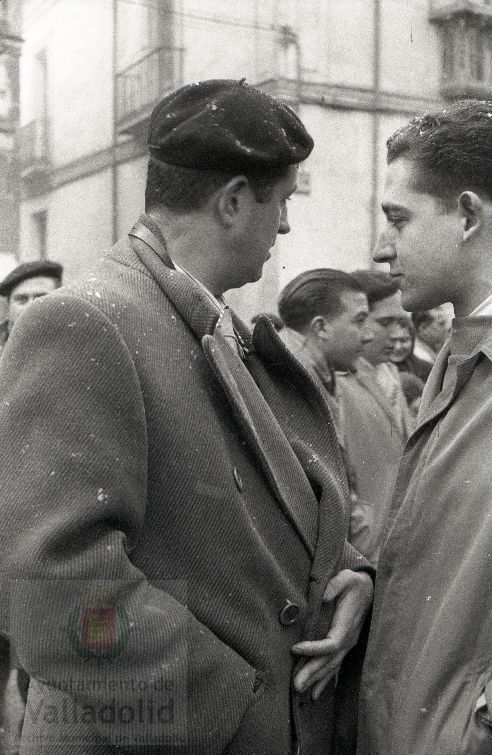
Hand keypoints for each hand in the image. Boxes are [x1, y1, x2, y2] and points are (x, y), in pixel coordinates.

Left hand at [292, 569, 372, 699]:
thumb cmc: (354, 583)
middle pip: (329, 661)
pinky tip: (315, 694)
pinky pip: (334, 666)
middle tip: (295, 685)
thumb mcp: (347, 578)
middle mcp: (348, 640)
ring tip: (300, 692)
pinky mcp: (345, 647)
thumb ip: (335, 585)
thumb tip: (324, 596)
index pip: (331, 643)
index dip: (314, 649)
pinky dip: (325, 681)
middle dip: (312, 673)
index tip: (295, 649)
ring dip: (316, 680)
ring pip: (331, 667)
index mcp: (347, 625)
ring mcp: (348, 645)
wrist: (369, 590)